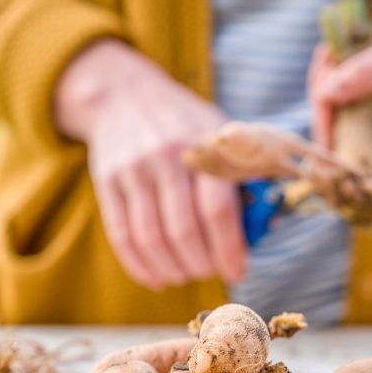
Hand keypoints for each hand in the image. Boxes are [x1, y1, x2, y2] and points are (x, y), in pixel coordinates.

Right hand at [55, 40, 245, 289]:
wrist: (126, 94)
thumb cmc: (187, 125)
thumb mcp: (221, 135)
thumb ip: (244, 177)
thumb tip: (264, 227)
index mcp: (204, 147)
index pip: (218, 210)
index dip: (229, 249)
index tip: (238, 272)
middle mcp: (166, 157)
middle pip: (184, 230)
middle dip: (202, 264)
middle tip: (212, 273)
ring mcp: (133, 170)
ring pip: (151, 238)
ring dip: (173, 269)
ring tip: (186, 276)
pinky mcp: (107, 183)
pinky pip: (121, 235)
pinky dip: (140, 266)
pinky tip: (157, 278)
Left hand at [309, 8, 371, 155]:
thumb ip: (368, 73)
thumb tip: (324, 95)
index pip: (349, 155)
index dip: (327, 128)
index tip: (324, 82)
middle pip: (337, 142)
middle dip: (324, 100)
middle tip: (329, 55)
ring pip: (337, 127)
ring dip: (328, 90)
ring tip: (334, 51)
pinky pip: (346, 113)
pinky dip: (338, 87)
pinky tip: (340, 57)